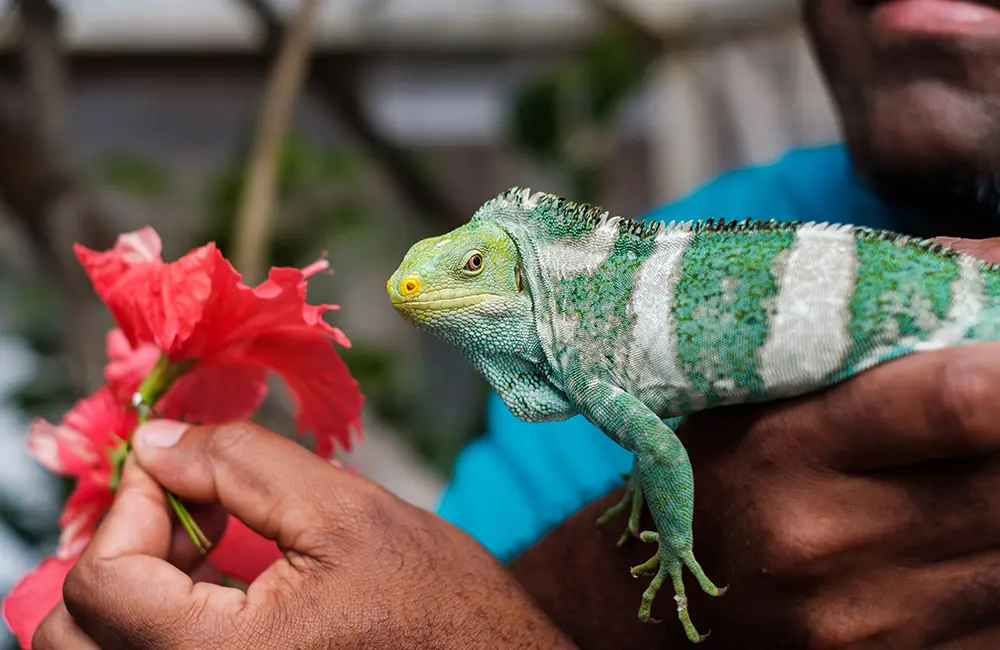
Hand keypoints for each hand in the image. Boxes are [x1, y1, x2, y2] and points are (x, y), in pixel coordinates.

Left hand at [33, 420, 575, 649]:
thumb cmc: (438, 602)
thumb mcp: (347, 511)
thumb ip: (240, 463)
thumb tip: (155, 441)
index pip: (103, 583)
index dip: (133, 505)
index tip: (180, 466)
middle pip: (74, 634)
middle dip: (119, 547)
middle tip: (187, 507)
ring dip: (128, 582)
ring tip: (201, 543)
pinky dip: (154, 610)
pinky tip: (216, 579)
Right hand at [512, 240, 999, 648]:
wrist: (676, 600)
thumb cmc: (724, 464)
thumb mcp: (760, 386)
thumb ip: (864, 323)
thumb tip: (991, 273)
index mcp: (786, 446)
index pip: (954, 402)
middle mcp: (824, 538)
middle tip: (994, 407)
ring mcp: (864, 617)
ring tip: (968, 466)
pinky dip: (994, 565)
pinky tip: (958, 536)